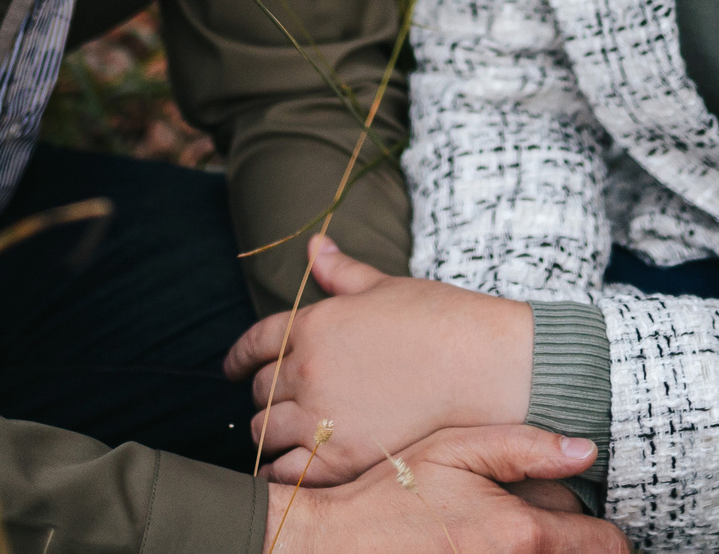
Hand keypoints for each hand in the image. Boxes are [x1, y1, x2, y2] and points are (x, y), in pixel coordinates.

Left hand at [224, 234, 532, 484]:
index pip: (254, 343)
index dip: (237, 358)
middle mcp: (308, 370)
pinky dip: (281, 473)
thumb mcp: (386, 287)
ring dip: (269, 436)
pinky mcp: (343, 459)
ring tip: (279, 440)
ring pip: (267, 433)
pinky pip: (288, 472)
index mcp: (314, 324)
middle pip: (259, 391)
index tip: (232, 370)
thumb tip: (313, 244)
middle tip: (271, 404)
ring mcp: (323, 417)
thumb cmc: (442, 320)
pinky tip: (289, 470)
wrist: (486, 366)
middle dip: (263, 396)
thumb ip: (342, 273)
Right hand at [263, 426, 623, 553]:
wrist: (334, 546)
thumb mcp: (455, 449)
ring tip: (515, 542)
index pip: (610, 547)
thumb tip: (587, 450)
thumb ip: (525, 448)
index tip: (588, 523)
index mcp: (523, 535)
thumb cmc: (391, 496)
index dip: (605, 532)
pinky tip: (486, 552)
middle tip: (551, 531)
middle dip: (579, 550)